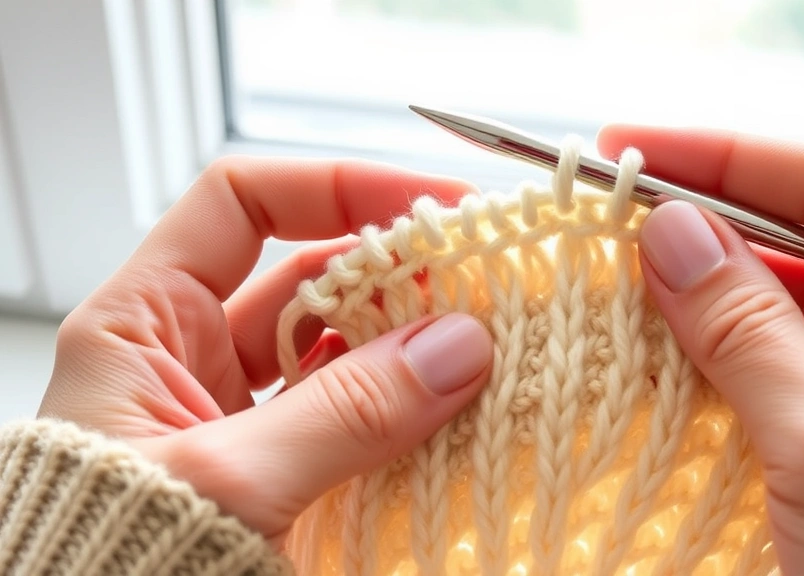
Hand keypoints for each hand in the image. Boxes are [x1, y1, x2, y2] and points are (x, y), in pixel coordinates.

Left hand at [38, 156, 493, 544]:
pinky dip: (402, 412)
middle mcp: (190, 359)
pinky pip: (351, 420)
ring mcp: (238, 416)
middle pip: (308, 277)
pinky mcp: (276, 470)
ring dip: (409, 347)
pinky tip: (450, 411)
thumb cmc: (109, 566)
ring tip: (481, 348)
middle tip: (480, 284)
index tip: (428, 206)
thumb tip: (458, 348)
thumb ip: (345, 413)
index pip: (241, 204)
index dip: (336, 188)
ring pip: (339, 351)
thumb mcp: (227, 480)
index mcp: (142, 325)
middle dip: (395, 273)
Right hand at [598, 126, 803, 573]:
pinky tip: (656, 356)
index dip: (737, 159)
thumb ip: (749, 330)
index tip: (641, 151)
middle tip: (611, 221)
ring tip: (617, 288)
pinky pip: (775, 377)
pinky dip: (715, 363)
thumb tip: (672, 236)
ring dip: (702, 300)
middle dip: (709, 229)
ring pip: (783, 315)